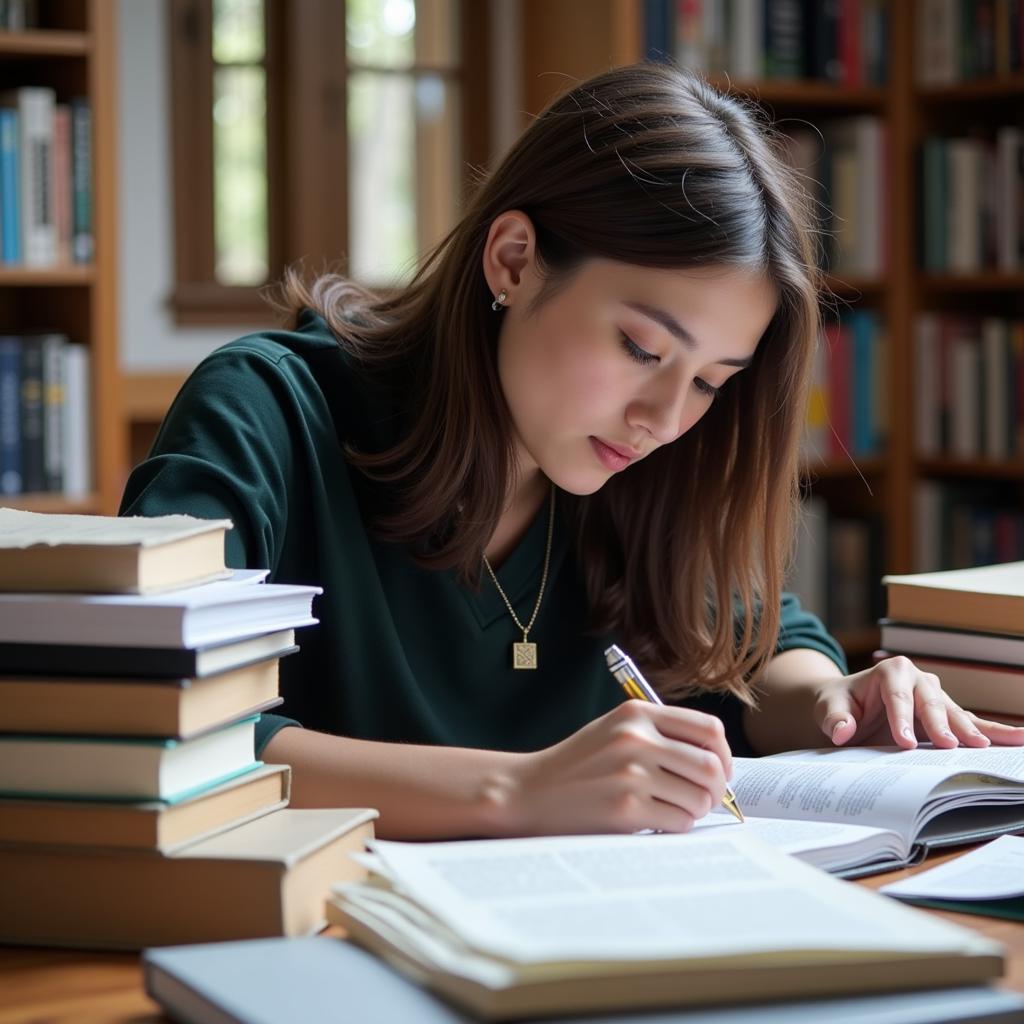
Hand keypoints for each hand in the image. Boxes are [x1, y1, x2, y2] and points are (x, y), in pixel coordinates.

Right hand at [503, 701, 732, 834]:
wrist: (529, 791)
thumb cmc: (577, 764)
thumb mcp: (614, 729)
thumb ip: (659, 733)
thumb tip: (716, 760)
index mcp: (636, 712)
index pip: (707, 728)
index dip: (723, 753)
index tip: (719, 769)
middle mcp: (636, 738)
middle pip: (711, 766)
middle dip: (717, 789)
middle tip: (706, 799)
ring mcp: (631, 774)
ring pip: (699, 798)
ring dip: (695, 810)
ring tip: (674, 810)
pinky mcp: (626, 809)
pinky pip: (678, 822)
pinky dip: (676, 826)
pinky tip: (655, 821)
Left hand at [815, 655, 1023, 748]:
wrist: (845, 705)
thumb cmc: (838, 703)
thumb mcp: (828, 707)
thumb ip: (834, 718)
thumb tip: (841, 731)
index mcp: (890, 671)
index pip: (897, 697)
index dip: (902, 719)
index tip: (905, 743)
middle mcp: (918, 678)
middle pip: (931, 703)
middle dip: (940, 724)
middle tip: (949, 746)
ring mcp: (935, 695)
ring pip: (954, 713)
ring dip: (971, 730)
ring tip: (986, 747)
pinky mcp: (945, 713)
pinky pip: (970, 722)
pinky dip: (991, 731)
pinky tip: (1016, 739)